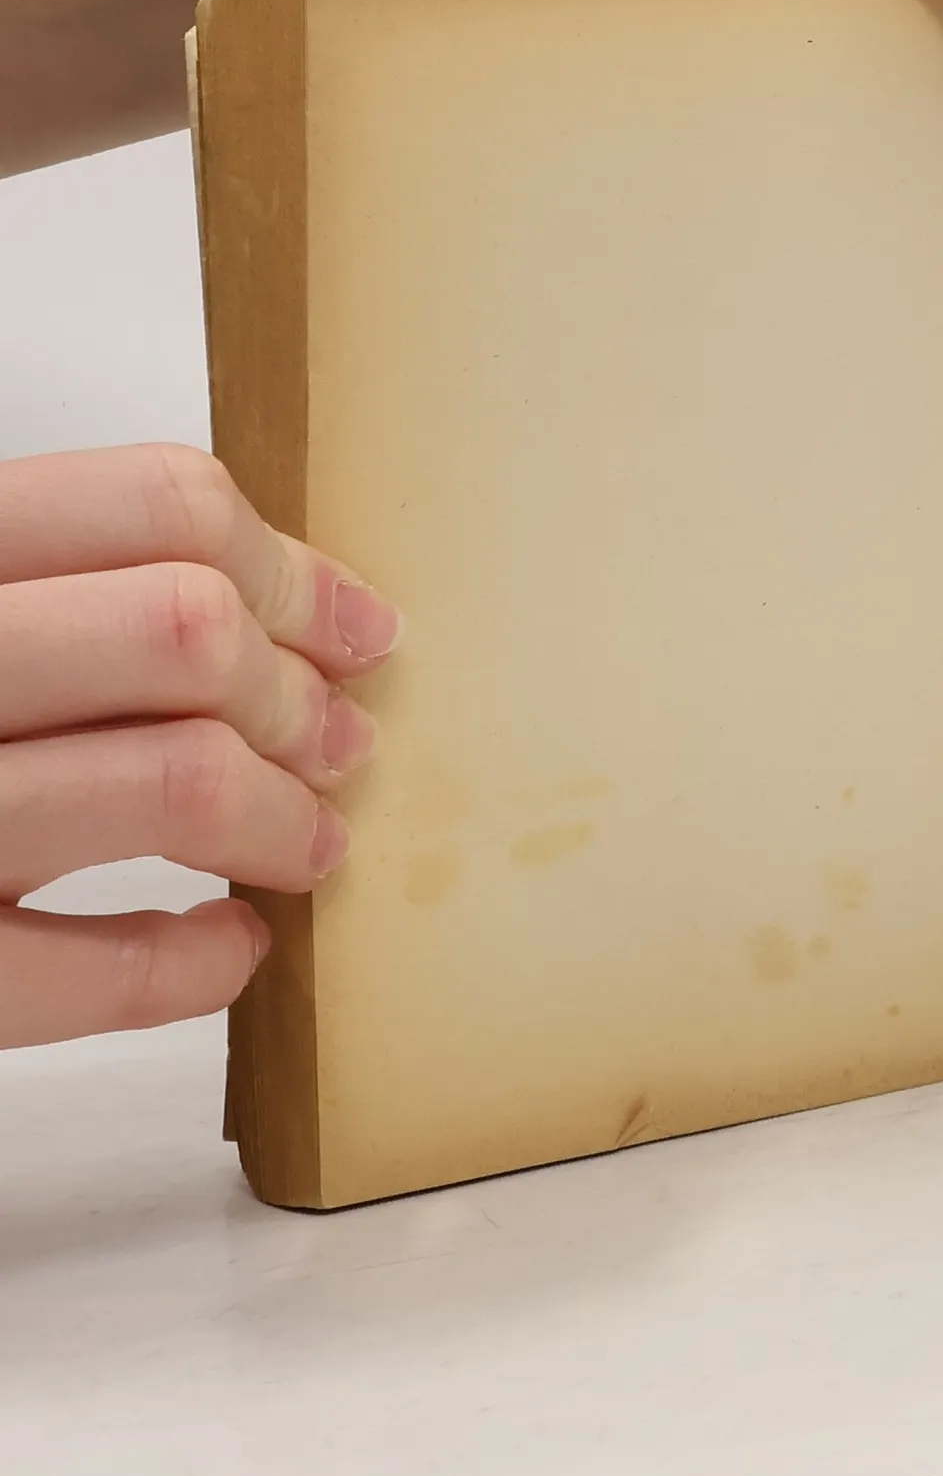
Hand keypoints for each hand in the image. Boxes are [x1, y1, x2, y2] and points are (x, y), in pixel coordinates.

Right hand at [0, 445, 399, 1047]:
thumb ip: (53, 585)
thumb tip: (296, 611)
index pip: (157, 502)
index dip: (294, 569)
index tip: (357, 630)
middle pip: (185, 628)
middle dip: (296, 694)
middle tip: (338, 744)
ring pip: (173, 777)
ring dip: (283, 816)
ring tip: (310, 840)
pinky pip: (90, 973)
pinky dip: (198, 962)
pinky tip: (230, 945)